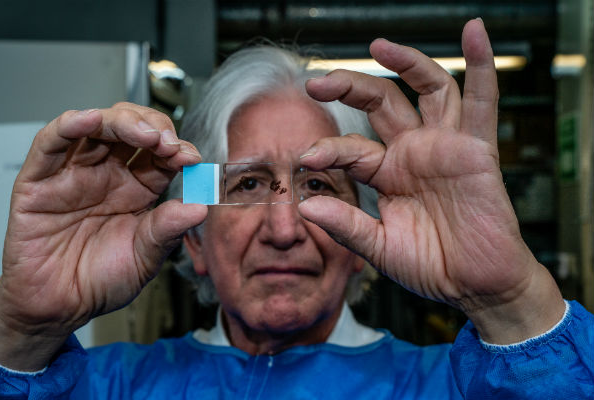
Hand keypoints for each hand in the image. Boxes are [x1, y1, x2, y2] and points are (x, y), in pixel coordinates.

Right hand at [0, 103, 206, 369]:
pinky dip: (70, 126)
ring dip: (121, 121)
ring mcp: (73, 174)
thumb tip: (201, 207)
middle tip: (168, 143)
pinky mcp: (38, 180)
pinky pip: (51, 144)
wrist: (59, 308)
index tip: (191, 158)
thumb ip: (168, 230)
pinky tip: (91, 120)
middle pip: (130, 130)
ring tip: (144, 133)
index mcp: (137, 189)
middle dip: (153, 128)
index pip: (159, 154)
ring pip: (96, 128)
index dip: (176, 149)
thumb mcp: (145, 258)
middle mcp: (107, 174)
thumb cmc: (101, 281)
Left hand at [299, 19, 563, 342]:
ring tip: (377, 46)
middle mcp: (412, 153)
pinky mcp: (477, 150)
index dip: (329, 149)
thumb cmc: (432, 266)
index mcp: (385, 174)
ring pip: (426, 89)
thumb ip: (346, 225)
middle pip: (381, 102)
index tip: (306, 158)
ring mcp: (444, 146)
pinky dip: (481, 65)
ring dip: (406, 63)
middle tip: (316, 82)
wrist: (475, 285)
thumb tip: (305, 206)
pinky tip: (474, 33)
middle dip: (348, 87)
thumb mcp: (380, 248)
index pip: (352, 149)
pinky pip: (482, 101)